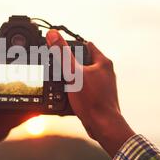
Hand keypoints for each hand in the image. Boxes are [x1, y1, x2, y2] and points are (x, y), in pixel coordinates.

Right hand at [46, 29, 134, 156]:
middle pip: (83, 60)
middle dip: (69, 63)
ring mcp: (103, 85)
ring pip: (83, 75)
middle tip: (56, 65)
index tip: (59, 47)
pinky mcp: (99, 97)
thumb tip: (53, 34)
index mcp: (102, 62)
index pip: (86, 45)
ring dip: (71, 77)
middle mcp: (105, 72)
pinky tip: (67, 94)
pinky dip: (75, 89)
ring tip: (61, 80)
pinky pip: (84, 88)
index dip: (71, 45)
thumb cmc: (92, 100)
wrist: (103, 126)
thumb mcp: (73, 73)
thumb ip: (63, 53)